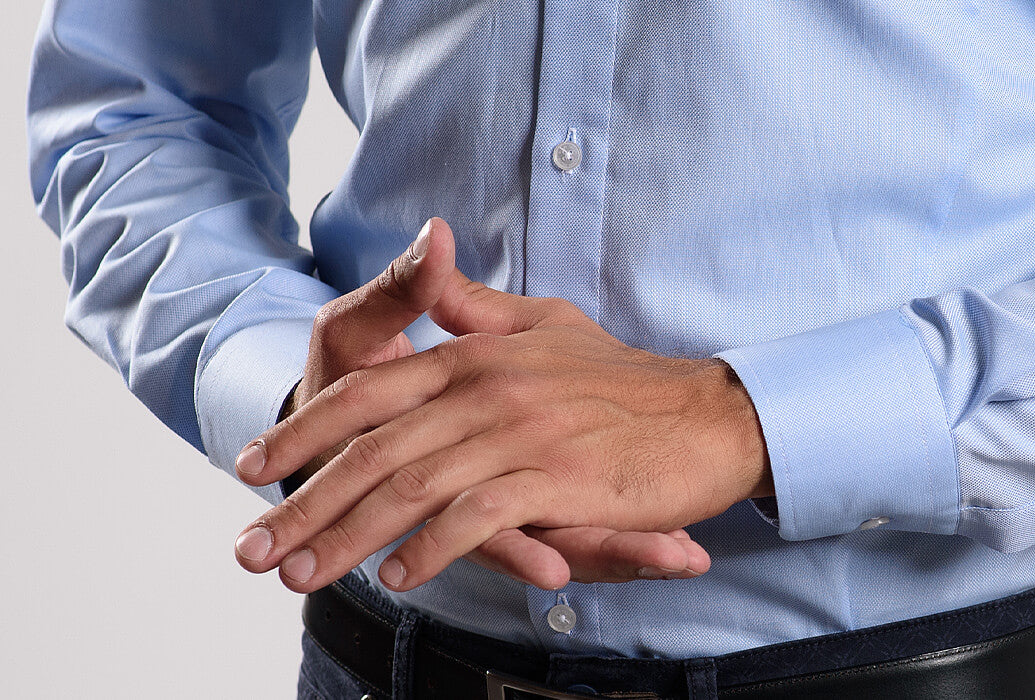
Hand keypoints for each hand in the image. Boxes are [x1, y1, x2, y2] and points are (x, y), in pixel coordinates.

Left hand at [234, 219, 722, 589]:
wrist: (708, 411)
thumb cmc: (624, 377)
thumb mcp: (545, 325)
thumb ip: (477, 306)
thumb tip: (431, 256)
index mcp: (477, 353)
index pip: (369, 392)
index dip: (304, 429)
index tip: (253, 466)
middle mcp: (489, 389)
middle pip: (375, 449)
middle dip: (306, 502)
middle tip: (254, 549)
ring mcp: (521, 434)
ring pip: (413, 487)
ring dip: (349, 537)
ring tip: (302, 573)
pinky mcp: (558, 480)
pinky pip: (478, 517)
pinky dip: (432, 547)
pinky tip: (397, 574)